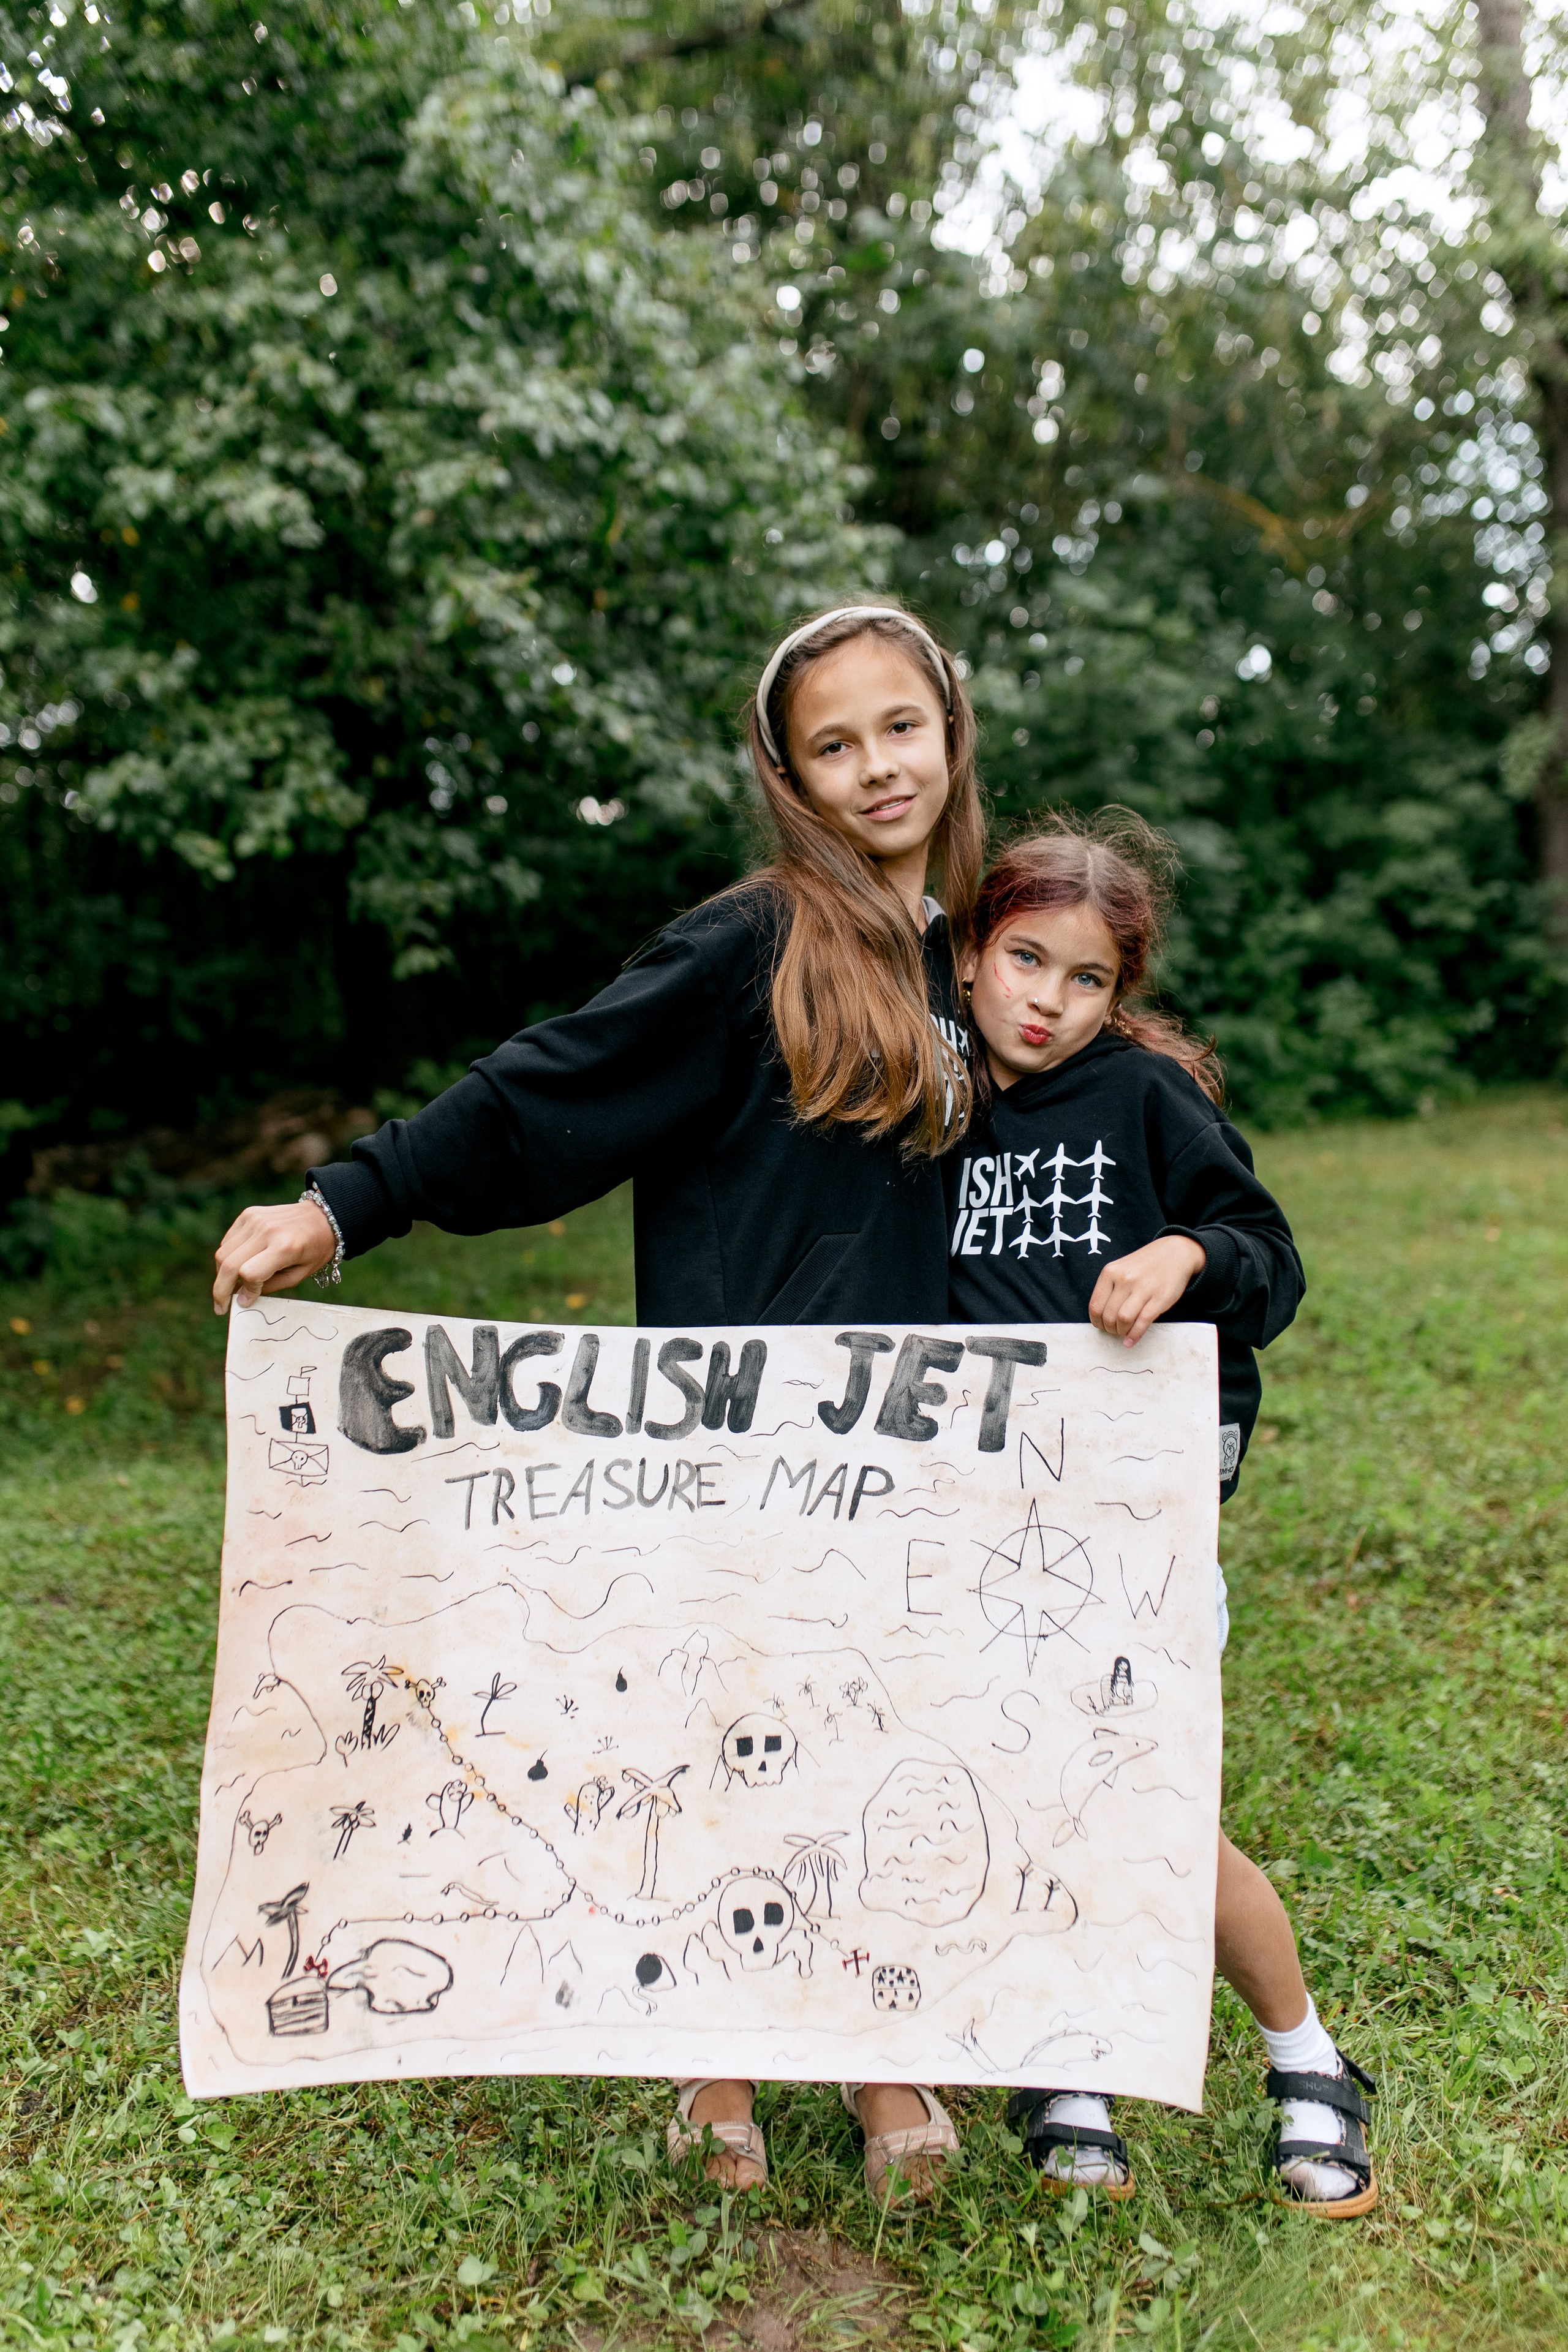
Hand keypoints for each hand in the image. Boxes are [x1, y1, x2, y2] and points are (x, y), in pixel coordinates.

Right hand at [213, 1200, 335, 1313]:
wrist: (323, 1217)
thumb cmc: (315, 1249)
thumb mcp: (299, 1275)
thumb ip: (270, 1287)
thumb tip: (242, 1299)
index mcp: (284, 1246)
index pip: (249, 1273)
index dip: (245, 1291)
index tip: (245, 1302)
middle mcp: (266, 1231)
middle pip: (228, 1263)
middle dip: (220, 1289)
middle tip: (221, 1306)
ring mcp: (255, 1220)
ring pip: (223, 1252)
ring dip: (221, 1274)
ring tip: (230, 1287)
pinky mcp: (249, 1214)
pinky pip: (228, 1240)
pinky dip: (227, 1256)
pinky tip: (237, 1266)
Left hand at [1088, 1234, 1205, 1347]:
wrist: (1175, 1253)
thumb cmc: (1145, 1264)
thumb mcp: (1121, 1268)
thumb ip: (1109, 1288)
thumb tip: (1100, 1317)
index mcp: (1111, 1272)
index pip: (1095, 1305)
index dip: (1097, 1321)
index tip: (1101, 1325)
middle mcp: (1125, 1279)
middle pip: (1109, 1315)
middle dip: (1109, 1328)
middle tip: (1114, 1330)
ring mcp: (1143, 1288)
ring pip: (1123, 1319)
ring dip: (1121, 1332)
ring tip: (1124, 1332)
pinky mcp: (1160, 1298)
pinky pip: (1143, 1322)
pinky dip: (1134, 1336)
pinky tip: (1131, 1341)